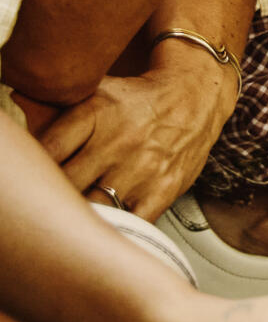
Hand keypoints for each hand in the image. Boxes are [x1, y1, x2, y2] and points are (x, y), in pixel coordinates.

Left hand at [35, 58, 233, 217]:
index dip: (35, 167)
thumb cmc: (138, 99)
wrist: (196, 96)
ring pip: (95, 206)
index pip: (49, 148)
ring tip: (69, 218)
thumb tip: (16, 98)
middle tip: (46, 200)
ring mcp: (143, 168)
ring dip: (80, 213)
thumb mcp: (98, 92)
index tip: (34, 175)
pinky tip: (105, 228)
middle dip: (52, 192)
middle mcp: (119, 141)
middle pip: (67, 182)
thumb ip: (54, 104)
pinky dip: (116, 229)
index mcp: (96, 113)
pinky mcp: (164, 188)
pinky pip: (132, 222)